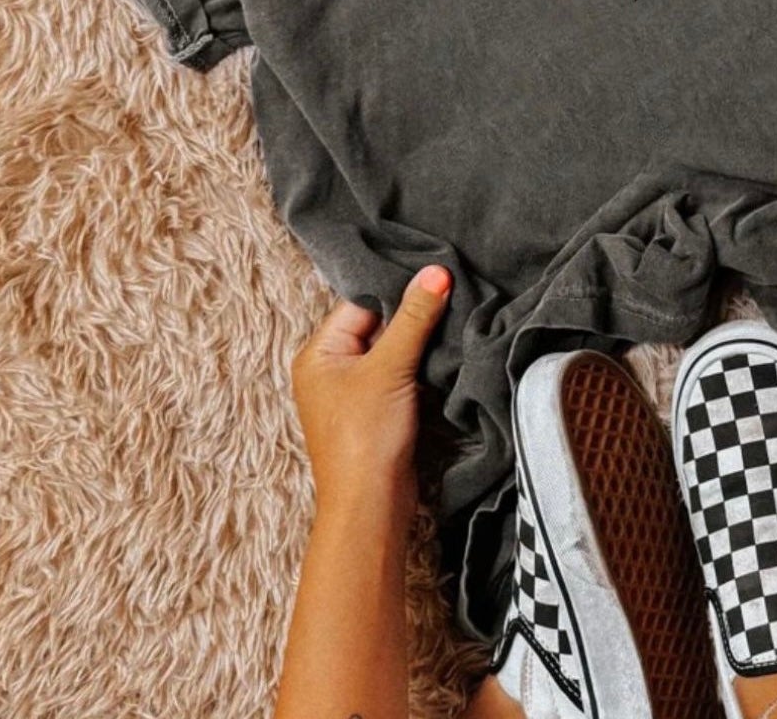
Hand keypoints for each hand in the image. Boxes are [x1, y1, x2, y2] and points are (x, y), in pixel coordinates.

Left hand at [289, 265, 451, 522]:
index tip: (436, 269)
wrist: (371, 506)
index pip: (361, 301)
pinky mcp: (379, 410)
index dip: (398, 287)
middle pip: (378, 323)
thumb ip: (414, 317)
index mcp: (318, 353)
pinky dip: (423, 363)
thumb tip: (437, 271)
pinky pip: (403, 373)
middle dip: (414, 312)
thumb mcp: (389, 368)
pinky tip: (449, 350)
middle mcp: (332, 368)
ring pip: (394, 349)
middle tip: (453, 287)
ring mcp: (356, 391)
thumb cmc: (364, 437)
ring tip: (457, 314)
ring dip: (421, 339)